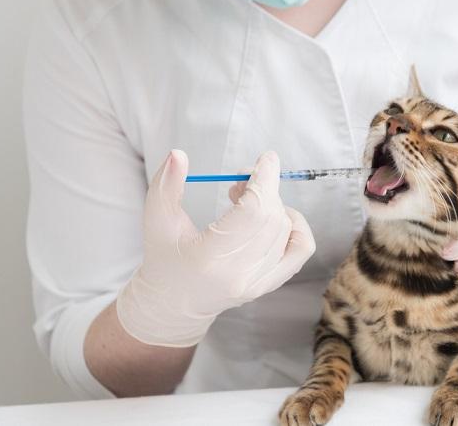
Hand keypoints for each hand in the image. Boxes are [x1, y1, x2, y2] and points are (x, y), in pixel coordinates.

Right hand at [117, 150, 315, 346]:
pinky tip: (274, 217)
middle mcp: (239, 274)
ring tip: (247, 200)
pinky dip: (295, 226)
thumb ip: (166, 184)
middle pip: (272, 218)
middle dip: (264, 188)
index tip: (266, 159)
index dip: (265, 180)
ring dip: (273, 204)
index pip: (253, 213)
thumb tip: (178, 154)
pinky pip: (300, 249)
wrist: (172, 304)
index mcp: (210, 258)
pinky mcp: (268, 284)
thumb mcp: (157, 220)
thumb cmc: (163, 258)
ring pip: (286, 229)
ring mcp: (257, 283)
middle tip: (241, 181)